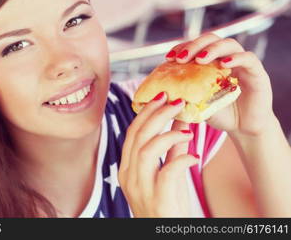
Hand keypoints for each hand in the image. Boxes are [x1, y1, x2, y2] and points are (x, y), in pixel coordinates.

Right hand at [119, 93, 198, 216]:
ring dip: (169, 133)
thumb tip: (180, 121)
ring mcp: (141, 187)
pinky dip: (182, 159)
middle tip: (177, 101)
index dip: (146, 112)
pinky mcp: (157, 198)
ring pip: (147, 149)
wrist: (165, 234)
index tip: (162, 96)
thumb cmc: (168, 205)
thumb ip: (172, 148)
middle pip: (139, 135)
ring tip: (188, 128)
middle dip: (158, 114)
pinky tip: (193, 156)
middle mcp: (129, 175)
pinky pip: (167, 171)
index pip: (132, 132)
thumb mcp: (167, 173)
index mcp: (128, 167)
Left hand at [165, 33, 274, 137]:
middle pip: (211, 39)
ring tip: (199, 60)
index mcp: (211, 61)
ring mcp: (242, 63)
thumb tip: (159, 95)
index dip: (182, 47)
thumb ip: (184, 95)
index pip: (196, 46)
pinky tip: (224, 64)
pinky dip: (236, 58)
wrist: (243, 128)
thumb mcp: (197, 104)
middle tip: (181, 58)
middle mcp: (226, 57)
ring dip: (212, 49)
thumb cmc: (219, 114)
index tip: (168, 58)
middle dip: (194, 45)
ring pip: (229, 44)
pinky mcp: (257, 72)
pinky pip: (248, 58)